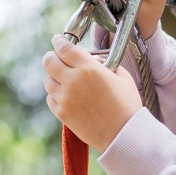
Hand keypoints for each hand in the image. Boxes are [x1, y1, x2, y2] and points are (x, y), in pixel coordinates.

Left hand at [43, 33, 143, 151]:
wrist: (123, 134)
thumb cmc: (127, 105)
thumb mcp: (122, 76)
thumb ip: (104, 63)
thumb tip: (92, 59)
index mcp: (89, 68)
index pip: (64, 48)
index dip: (59, 42)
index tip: (58, 40)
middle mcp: (73, 81)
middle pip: (49, 62)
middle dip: (52, 57)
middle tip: (57, 58)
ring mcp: (65, 99)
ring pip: (48, 81)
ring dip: (55, 77)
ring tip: (66, 80)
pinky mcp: (62, 114)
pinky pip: (51, 99)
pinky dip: (56, 95)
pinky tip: (67, 96)